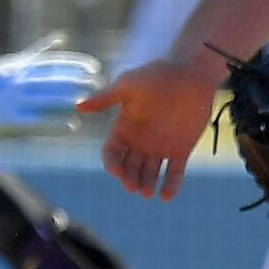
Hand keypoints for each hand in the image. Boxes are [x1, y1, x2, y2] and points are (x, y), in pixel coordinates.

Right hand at [0, 39, 100, 140]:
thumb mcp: (14, 62)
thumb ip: (38, 52)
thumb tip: (60, 37)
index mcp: (20, 66)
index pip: (52, 63)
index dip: (75, 64)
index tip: (95, 67)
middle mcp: (17, 82)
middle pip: (52, 80)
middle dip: (78, 82)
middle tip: (99, 84)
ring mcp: (12, 101)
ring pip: (45, 100)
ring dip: (69, 101)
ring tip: (89, 103)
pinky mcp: (8, 120)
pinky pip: (34, 123)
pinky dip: (53, 125)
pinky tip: (71, 126)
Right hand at [78, 54, 220, 200]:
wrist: (190, 73)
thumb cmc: (157, 75)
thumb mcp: (128, 85)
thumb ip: (105, 98)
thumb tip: (78, 107)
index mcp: (124, 128)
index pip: (112, 153)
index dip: (112, 164)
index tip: (117, 172)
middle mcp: (140, 141)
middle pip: (129, 168)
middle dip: (129, 179)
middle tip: (133, 187)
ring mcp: (160, 147)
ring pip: (150, 173)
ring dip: (147, 184)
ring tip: (148, 192)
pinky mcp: (181, 150)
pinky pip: (174, 172)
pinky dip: (171, 185)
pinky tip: (166, 195)